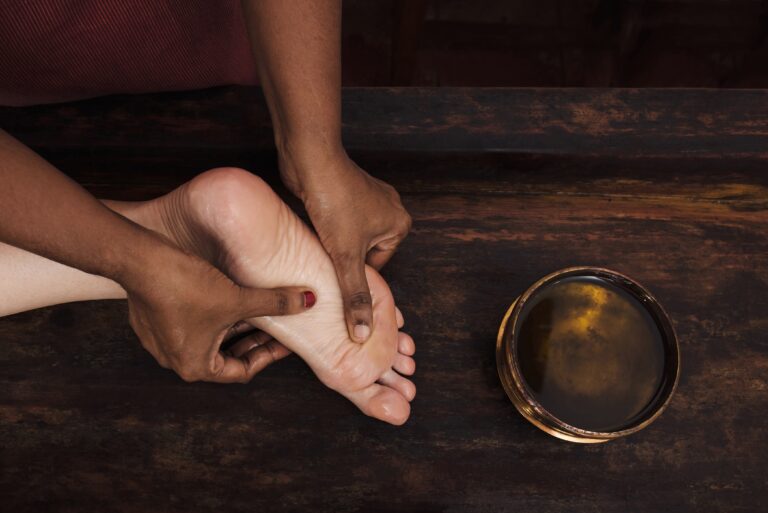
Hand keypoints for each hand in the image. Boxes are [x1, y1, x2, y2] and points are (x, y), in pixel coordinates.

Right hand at [122, 242, 313, 382]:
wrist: (139, 260)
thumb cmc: (186, 286)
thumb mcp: (238, 298)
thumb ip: (275, 303)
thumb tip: (309, 301)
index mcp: (196, 367)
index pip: (242, 371)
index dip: (269, 356)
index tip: (286, 341)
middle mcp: (175, 360)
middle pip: (226, 356)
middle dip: (254, 340)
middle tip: (279, 326)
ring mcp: (161, 341)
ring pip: (208, 338)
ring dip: (233, 327)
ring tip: (258, 310)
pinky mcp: (153, 320)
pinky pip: (191, 324)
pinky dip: (213, 316)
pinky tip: (227, 295)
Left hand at [280, 150, 410, 342]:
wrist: (311, 159)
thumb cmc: (335, 200)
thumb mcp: (346, 256)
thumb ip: (355, 296)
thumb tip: (363, 332)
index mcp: (400, 224)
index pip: (377, 268)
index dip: (354, 278)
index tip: (335, 281)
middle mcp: (388, 210)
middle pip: (364, 255)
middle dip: (343, 262)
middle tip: (323, 265)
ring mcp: (366, 200)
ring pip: (349, 239)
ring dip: (333, 246)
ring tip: (316, 248)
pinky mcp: (345, 194)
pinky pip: (339, 224)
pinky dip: (326, 231)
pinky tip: (312, 233)